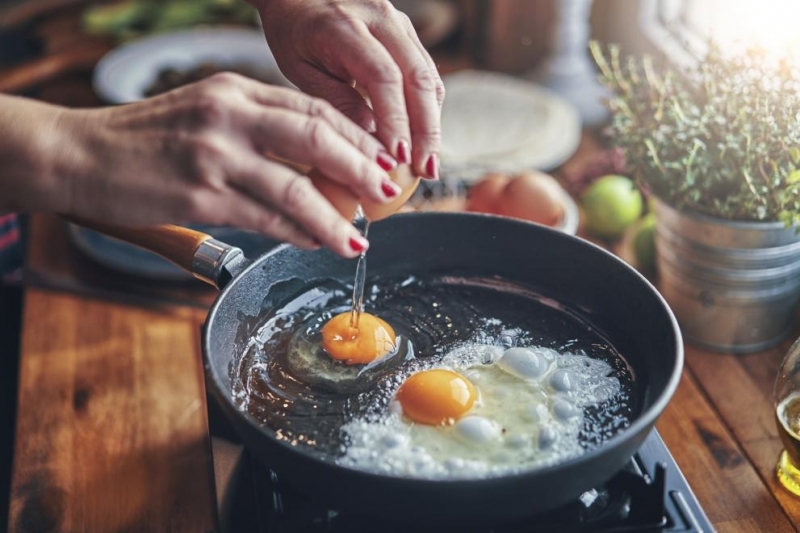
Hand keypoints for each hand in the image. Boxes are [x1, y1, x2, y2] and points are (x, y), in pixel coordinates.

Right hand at [13, 74, 402, 256]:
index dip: (355, 136)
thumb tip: (312, 164)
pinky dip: (297, 232)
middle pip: (316, 137)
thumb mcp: (205, 113)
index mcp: (234, 90)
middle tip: (387, 192)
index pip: (312, 108)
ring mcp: (214, 155)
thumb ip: (255, 128)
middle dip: (361, 168)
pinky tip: (316, 242)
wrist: (79, 154)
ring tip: (358, 238)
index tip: (379, 159)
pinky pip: (265, 218)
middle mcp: (229, 115)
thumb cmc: (145, 139)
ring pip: (296, 186)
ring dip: (335, 218)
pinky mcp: (200, 196)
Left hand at [254, 0, 444, 178]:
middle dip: (426, 130)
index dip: (396, 120)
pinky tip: (422, 140)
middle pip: (418, 78)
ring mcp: (399, 23)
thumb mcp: (301, 69)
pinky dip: (427, 110)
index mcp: (344, 26)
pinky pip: (426, 74)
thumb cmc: (293, 32)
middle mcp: (380, 18)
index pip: (383, 77)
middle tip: (426, 170)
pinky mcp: (407, 33)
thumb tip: (372, 143)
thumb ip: (336, 101)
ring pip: (429, 77)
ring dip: (432, 124)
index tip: (399, 158)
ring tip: (428, 163)